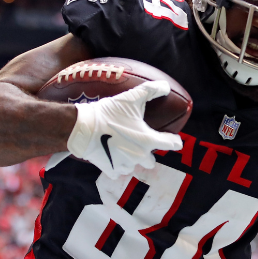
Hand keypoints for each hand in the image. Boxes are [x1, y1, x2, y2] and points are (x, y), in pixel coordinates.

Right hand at [66, 80, 182, 178]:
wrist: (83, 128)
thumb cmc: (109, 113)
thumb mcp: (131, 98)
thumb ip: (151, 90)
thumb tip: (166, 86)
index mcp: (148, 141)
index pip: (171, 144)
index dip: (174, 141)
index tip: (174, 139)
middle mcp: (140, 156)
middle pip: (151, 161)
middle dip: (147, 153)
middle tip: (139, 142)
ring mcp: (125, 165)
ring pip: (134, 166)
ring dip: (131, 160)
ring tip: (123, 147)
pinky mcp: (111, 170)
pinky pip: (119, 172)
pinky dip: (116, 165)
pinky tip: (112, 156)